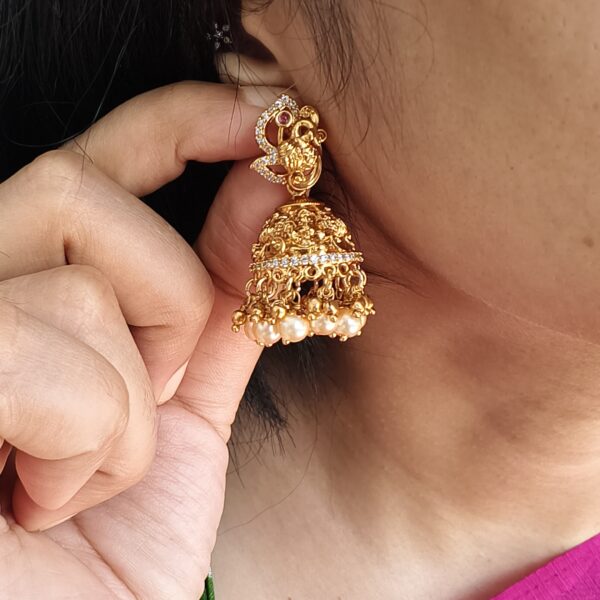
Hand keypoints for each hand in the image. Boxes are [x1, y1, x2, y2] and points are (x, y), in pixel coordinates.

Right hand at [0, 82, 286, 597]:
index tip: (269, 122)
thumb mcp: (185, 400)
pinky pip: (36, 356)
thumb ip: (220, 293)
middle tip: (161, 388)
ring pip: (73, 287)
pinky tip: (49, 498)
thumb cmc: (122, 539)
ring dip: (132, 398)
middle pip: (69, 190)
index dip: (179, 123)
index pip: (90, 161)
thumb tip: (270, 188)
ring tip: (97, 471)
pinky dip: (90, 440)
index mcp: (22, 288)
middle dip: (164, 297)